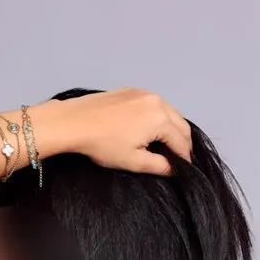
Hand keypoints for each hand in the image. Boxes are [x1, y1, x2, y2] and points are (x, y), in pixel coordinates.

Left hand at [55, 87, 191, 173]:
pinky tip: (153, 127)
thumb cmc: (104, 144)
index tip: (185, 169)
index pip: (181, 141)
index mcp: (160, 119)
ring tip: (169, 144)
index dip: (185, 158)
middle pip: (180, 123)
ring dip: (173, 127)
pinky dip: (160, 116)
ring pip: (169, 111)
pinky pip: (155, 103)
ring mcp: (144, 93)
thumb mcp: (133, 161)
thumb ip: (158, 165)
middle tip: (181, 158)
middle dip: (183, 142)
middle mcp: (157, 101)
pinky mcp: (132, 90)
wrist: (75, 122)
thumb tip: (173, 169)